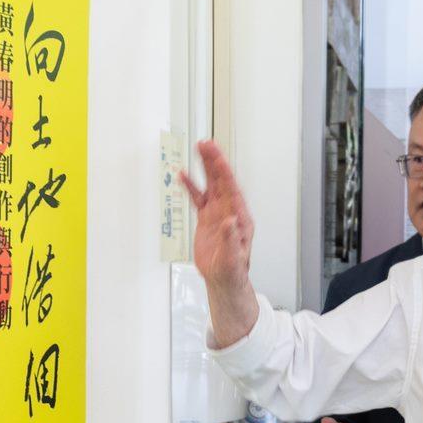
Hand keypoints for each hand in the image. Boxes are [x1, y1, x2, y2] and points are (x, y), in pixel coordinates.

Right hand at [180, 140, 253, 290]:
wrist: (224, 279)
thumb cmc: (232, 270)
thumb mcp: (233, 258)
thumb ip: (231, 239)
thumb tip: (230, 220)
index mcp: (239, 217)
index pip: (231, 189)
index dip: (224, 172)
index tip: (217, 157)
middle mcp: (229, 211)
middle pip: (221, 180)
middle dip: (214, 161)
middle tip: (206, 144)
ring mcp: (217, 213)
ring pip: (211, 184)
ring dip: (205, 167)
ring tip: (199, 149)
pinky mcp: (207, 219)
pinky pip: (198, 198)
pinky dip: (191, 186)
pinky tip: (184, 175)